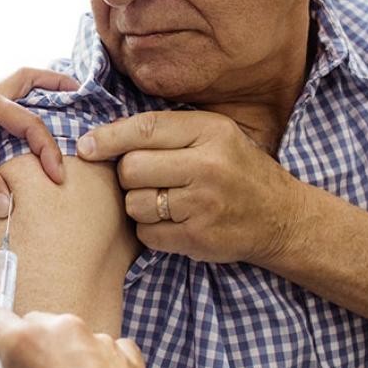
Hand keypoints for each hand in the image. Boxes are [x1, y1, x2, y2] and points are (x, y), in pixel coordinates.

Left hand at [0, 68, 77, 217]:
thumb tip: (8, 207)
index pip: (29, 122)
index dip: (48, 150)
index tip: (58, 176)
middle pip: (26, 82)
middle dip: (53, 84)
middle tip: (78, 90)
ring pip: (12, 100)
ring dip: (34, 103)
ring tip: (58, 110)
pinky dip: (13, 129)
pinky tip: (20, 144)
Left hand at [77, 111, 305, 264]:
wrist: (281, 218)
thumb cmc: (237, 171)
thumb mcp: (213, 136)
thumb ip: (167, 131)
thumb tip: (104, 134)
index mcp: (210, 131)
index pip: (145, 129)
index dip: (108, 138)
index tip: (86, 146)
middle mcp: (207, 166)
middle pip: (131, 168)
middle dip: (128, 175)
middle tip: (147, 179)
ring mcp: (203, 205)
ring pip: (134, 203)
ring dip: (139, 204)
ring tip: (164, 201)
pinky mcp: (198, 238)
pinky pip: (146, 233)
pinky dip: (151, 230)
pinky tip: (172, 222)